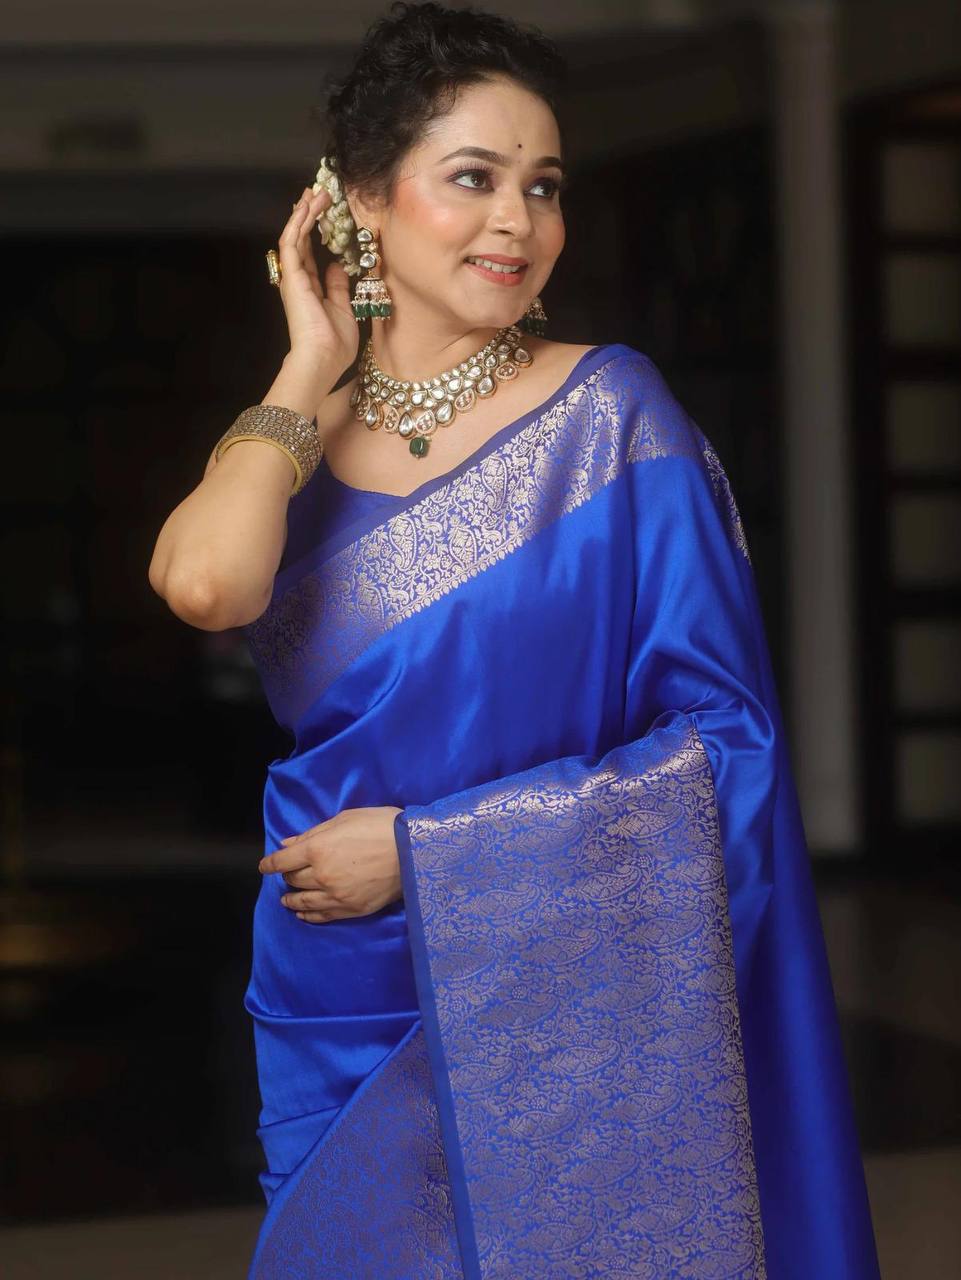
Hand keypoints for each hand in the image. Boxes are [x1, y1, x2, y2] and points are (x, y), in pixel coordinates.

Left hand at [259, 805, 403, 923]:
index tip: (265, 866)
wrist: (414, 850)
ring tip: (287, 900)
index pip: (283, 861)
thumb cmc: (380, 825)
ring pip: (304, 901)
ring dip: (292, 899)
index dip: (270, 864)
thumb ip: (313, 833)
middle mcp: (321, 875)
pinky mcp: (351, 909)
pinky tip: (303, 914)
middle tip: (289, 873)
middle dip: (287, 876)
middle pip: (293, 879)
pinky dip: (308, 916)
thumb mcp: (345, 819)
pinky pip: (322, 916)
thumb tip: (288, 844)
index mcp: (317, 849)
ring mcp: (336, 895)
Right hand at [276, 186, 359, 377]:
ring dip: (304, 212)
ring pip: (295, 236)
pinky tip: (307, 206)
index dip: (315, 232)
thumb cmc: (334, 344)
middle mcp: (299, 280)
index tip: (324, 212)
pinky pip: (292, 242)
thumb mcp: (343, 308)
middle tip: (316, 193)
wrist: (323, 358)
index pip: (310, 253)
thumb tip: (338, 266)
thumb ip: (338, 286)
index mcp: (311, 289)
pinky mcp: (291, 275)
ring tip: (314, 192)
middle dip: (307, 215)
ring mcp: (293, 277)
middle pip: (301, 240)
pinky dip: (299, 222)